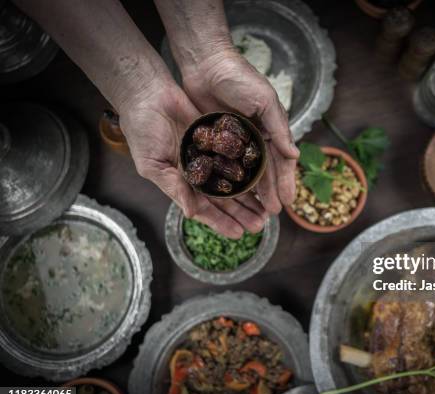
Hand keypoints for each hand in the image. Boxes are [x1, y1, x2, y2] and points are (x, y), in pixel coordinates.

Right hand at [118, 78, 265, 237]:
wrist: (147, 93)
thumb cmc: (142, 130)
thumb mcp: (153, 163)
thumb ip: (174, 187)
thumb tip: (192, 213)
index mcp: (180, 181)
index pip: (204, 207)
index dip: (221, 221)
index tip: (238, 233)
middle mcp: (198, 171)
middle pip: (224, 198)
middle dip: (241, 212)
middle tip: (259, 225)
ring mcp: (209, 155)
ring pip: (234, 180)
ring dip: (249, 195)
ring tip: (265, 209)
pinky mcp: (218, 137)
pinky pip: (237, 155)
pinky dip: (249, 166)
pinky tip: (263, 177)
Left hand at [181, 48, 299, 213]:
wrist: (206, 62)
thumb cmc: (239, 77)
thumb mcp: (264, 101)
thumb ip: (279, 129)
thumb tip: (295, 155)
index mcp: (269, 130)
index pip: (280, 162)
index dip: (285, 182)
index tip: (288, 202)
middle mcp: (254, 139)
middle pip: (263, 173)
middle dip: (269, 193)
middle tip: (270, 215)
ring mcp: (233, 142)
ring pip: (244, 174)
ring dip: (250, 193)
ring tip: (253, 212)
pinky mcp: (214, 142)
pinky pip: (222, 166)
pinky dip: (226, 182)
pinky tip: (229, 197)